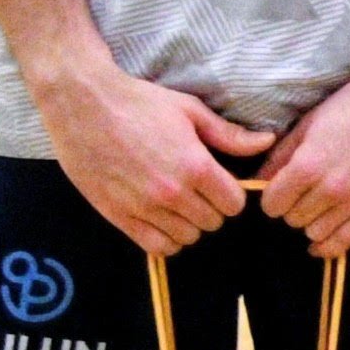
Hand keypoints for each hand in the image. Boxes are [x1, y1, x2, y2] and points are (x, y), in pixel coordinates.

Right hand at [31, 64, 272, 256]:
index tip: (219, 183)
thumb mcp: (189, 110)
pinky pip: (156, 247)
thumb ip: (229, 134)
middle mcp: (172, 192)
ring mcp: (143, 207)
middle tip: (196, 190)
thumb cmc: (138, 102)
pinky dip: (165, 239)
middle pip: (212, 222)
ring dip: (187, 223)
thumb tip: (267, 142)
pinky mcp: (118, 216)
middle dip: (210, 208)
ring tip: (176, 202)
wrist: (82, 104)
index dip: (230, 194)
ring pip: (187, 238)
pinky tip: (161, 219)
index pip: (234, 205)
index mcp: (195, 166)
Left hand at [260, 72, 349, 259]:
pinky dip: (328, 245)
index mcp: (308, 165)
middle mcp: (331, 189)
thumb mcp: (309, 123)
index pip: (272, 204)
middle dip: (293, 207)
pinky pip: (346, 241)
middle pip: (293, 220)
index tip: (279, 190)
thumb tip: (259, 180)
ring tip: (319, 208)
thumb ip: (282, 155)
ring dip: (312, 222)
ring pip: (316, 233)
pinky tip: (321, 243)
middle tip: (302, 193)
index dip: (272, 197)